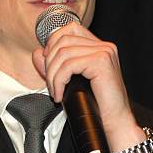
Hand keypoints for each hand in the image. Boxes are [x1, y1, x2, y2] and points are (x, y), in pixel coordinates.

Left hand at [32, 22, 144, 151]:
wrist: (115, 123)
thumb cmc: (96, 105)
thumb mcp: (70, 82)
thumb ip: (53, 66)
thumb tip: (36, 53)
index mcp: (99, 47)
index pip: (70, 28)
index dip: (53, 41)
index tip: (47, 63)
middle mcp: (104, 46)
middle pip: (63, 40)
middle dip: (49, 63)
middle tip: (51, 85)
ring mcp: (104, 52)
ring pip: (63, 53)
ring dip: (52, 75)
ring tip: (55, 92)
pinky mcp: (101, 62)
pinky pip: (68, 65)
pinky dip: (58, 81)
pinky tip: (59, 95)